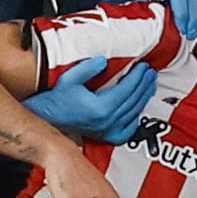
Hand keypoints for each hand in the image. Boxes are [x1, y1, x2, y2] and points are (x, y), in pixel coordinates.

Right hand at [23, 58, 156, 143]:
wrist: (46, 117)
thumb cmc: (56, 100)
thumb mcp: (70, 79)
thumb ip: (88, 68)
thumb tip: (103, 61)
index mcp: (101, 108)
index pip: (128, 89)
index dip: (138, 76)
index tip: (143, 67)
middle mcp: (107, 121)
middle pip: (134, 100)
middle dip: (144, 84)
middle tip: (150, 73)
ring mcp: (107, 130)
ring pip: (134, 113)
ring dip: (144, 98)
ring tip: (150, 85)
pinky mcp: (105, 136)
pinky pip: (128, 129)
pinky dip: (137, 118)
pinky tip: (140, 110)